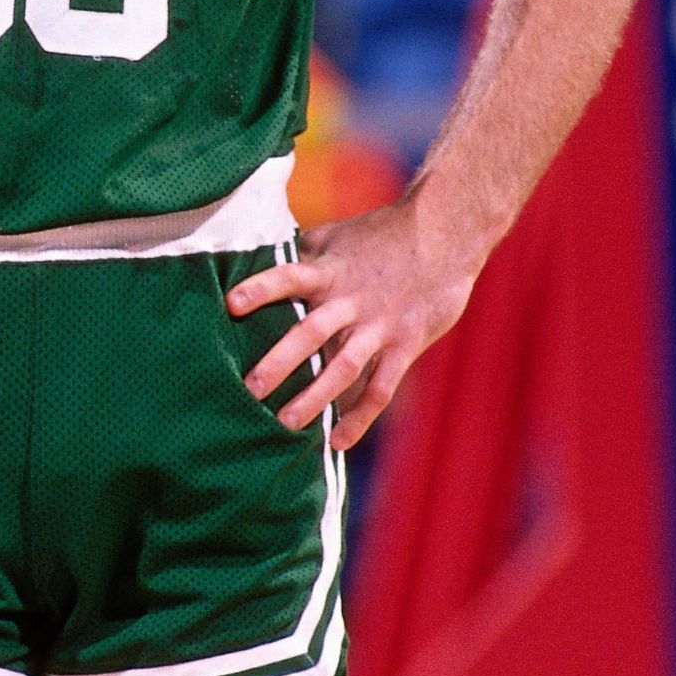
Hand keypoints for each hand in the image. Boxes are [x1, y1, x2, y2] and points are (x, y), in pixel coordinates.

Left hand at [226, 193, 476, 446]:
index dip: (261, 289)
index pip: (289, 277)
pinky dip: (360, 417)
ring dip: (314, 397)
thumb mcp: (337, 236)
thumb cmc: (381, 234)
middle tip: (250, 390)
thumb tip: (255, 259)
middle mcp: (351, 301)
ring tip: (285, 424)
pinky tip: (338, 442)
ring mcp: (379, 326)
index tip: (231, 304)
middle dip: (279, 362)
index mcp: (329, 272)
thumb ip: (301, 254)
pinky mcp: (405, 345)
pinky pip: (380, 388)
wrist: (445, 233)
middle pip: (311, 332)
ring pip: (344, 368)